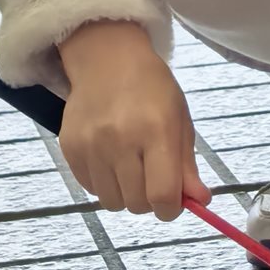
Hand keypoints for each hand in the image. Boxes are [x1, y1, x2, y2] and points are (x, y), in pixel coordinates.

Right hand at [58, 21, 210, 220]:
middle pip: (136, 203)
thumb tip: (200, 202)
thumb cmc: (152, 89)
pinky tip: (111, 161)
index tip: (173, 203)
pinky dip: (105, 184)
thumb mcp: (179, 120)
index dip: (170, 209)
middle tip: (153, 181)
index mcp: (156, 130)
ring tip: (131, 169)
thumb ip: (187, 165)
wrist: (108, 60)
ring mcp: (91, 145)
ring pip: (112, 202)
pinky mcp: (70, 149)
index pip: (162, 194)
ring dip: (126, 195)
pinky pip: (90, 189)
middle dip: (150, 201)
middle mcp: (120, 140)